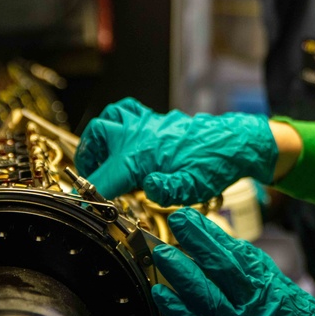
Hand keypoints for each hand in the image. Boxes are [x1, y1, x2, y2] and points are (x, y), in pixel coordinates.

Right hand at [75, 98, 277, 203]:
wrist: (234, 143)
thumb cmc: (214, 165)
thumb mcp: (193, 187)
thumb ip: (168, 189)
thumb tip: (150, 187)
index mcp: (142, 153)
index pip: (104, 175)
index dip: (88, 192)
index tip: (80, 204)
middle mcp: (139, 134)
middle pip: (98, 136)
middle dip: (89, 158)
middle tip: (92, 178)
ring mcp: (147, 123)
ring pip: (110, 118)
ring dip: (99, 138)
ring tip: (102, 157)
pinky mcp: (155, 120)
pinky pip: (127, 111)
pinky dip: (118, 123)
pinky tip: (124, 141)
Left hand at [151, 208, 314, 315]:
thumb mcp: (294, 299)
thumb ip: (267, 278)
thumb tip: (242, 253)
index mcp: (271, 288)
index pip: (237, 254)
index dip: (212, 234)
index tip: (192, 218)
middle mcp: (254, 305)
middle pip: (222, 268)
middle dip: (198, 242)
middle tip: (177, 221)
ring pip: (207, 297)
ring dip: (183, 274)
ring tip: (163, 254)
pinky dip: (179, 313)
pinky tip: (162, 295)